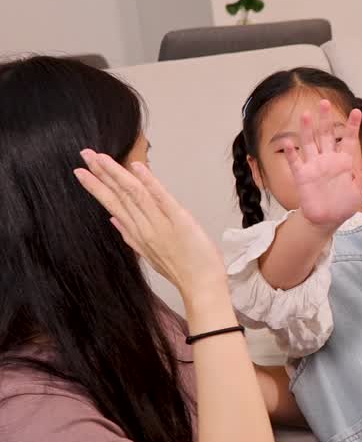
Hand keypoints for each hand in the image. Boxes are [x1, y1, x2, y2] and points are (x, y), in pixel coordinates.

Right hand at [75, 150, 225, 297]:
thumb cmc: (180, 270)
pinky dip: (149, 182)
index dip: (96, 187)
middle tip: (84, 154)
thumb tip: (113, 219)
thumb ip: (130, 235)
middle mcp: (144, 227)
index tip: (80, 171)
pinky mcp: (180, 221)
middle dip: (100, 174)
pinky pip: (162, 199)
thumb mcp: (149, 254)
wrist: (201, 287)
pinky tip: (137, 167)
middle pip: (119, 196)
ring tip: (101, 157)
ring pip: (134, 195)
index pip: (112, 205)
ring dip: (117, 173)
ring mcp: (160, 224)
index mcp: (136, 234)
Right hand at [285, 100, 361, 229]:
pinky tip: (288, 143)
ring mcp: (314, 166)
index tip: (357, 112)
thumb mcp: (360, 190)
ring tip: (306, 114)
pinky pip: (295, 162)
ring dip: (307, 130)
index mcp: (344, 162)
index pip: (348, 140)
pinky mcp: (302, 176)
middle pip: (326, 135)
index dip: (352, 126)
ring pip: (309, 143)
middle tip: (324, 102)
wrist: (327, 220)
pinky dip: (291, 153)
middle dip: (325, 119)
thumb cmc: (344, 205)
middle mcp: (328, 160)